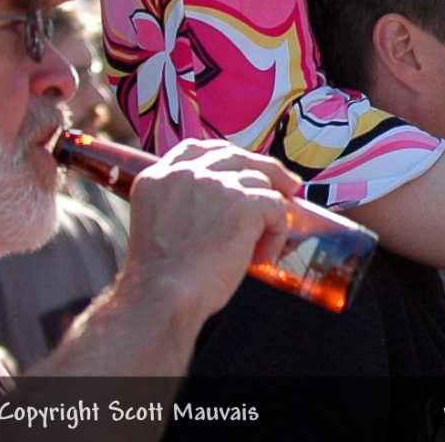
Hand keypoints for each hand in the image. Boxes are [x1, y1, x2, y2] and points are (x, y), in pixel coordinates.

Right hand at [126, 139, 301, 316]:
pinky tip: (262, 257)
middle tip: (286, 187)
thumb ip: (182, 203)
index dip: (225, 157)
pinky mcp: (243, 202)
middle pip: (236, 156)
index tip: (242, 170)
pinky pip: (276, 207)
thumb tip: (224, 200)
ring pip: (260, 181)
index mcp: (159, 177)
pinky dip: (276, 233)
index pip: (197, 149)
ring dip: (267, 213)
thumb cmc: (163, 279)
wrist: (165, 296)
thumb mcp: (158, 225)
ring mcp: (216, 183)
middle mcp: (186, 173)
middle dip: (264, 170)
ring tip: (261, 245)